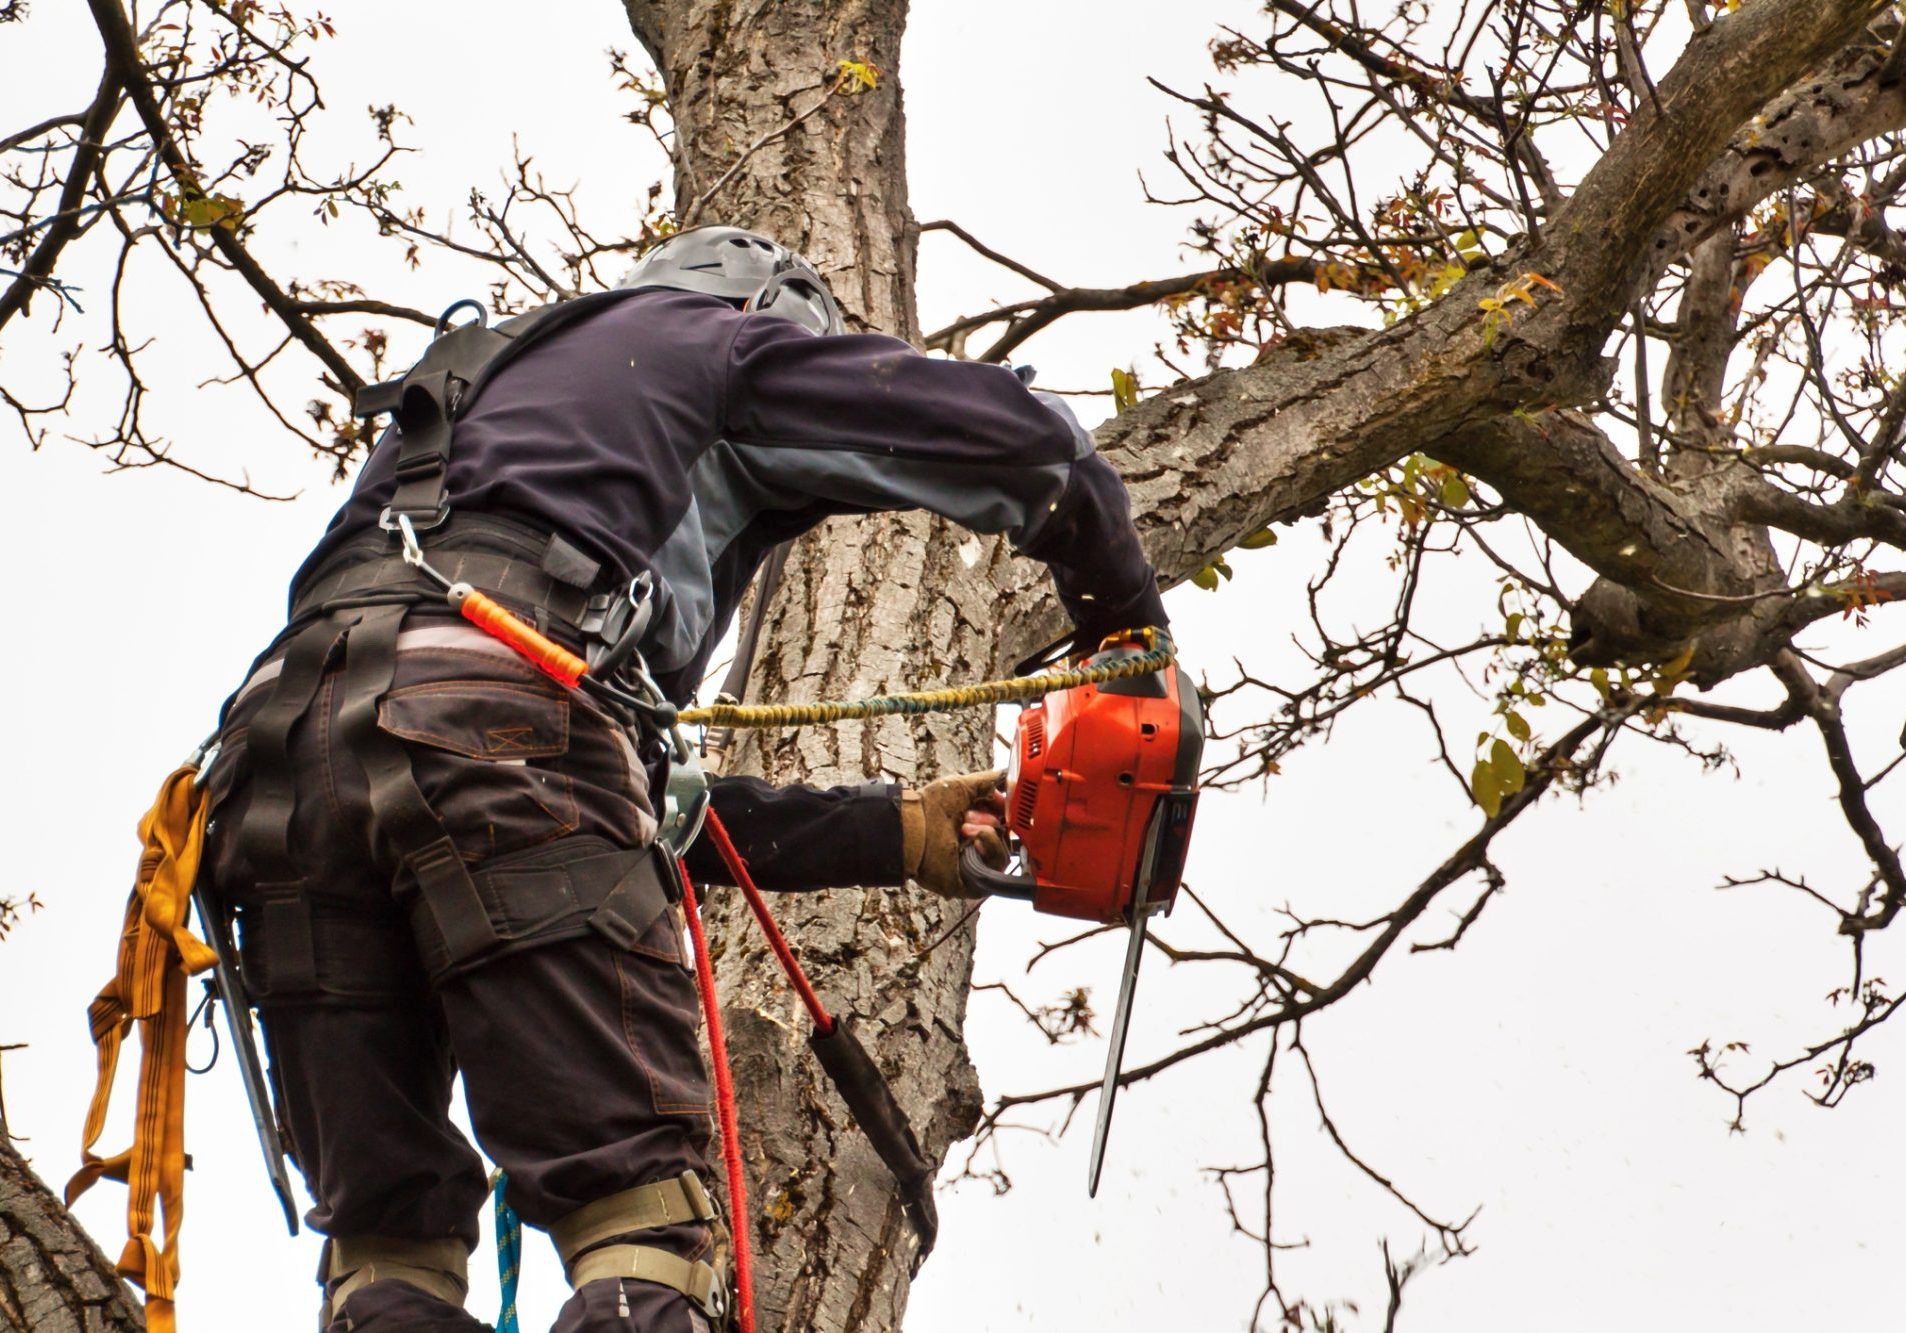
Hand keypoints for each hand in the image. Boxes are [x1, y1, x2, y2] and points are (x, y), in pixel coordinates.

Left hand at [902, 770, 1006, 897]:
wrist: (912, 829)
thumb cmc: (929, 808)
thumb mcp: (961, 787)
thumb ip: (987, 782)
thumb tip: (1007, 777)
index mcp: (975, 824)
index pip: (1003, 819)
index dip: (1003, 809)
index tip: (998, 801)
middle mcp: (977, 844)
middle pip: (1005, 834)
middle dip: (990, 819)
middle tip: (967, 815)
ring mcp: (977, 863)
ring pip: (1004, 849)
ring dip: (987, 832)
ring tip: (964, 828)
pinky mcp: (976, 879)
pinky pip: (998, 864)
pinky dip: (989, 846)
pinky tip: (974, 841)